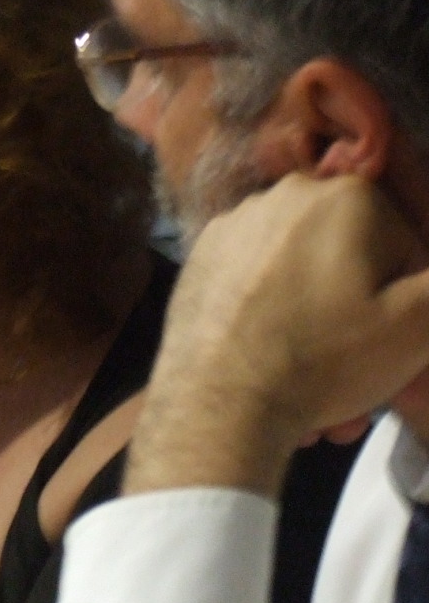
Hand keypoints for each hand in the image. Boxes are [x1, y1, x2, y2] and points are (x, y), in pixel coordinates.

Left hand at [128, 172, 428, 495]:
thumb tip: (426, 274)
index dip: (404, 302)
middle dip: (354, 320)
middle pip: (345, 263)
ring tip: (314, 385)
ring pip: (299, 278)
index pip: (403, 247)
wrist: (217, 407)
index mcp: (346, 195)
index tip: (389, 342)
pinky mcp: (198, 261)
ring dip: (314, 327)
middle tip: (354, 373)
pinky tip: (272, 365)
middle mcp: (283, 196)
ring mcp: (232, 227)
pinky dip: (269, 320)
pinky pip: (254, 286)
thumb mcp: (418, 324)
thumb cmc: (325, 360)